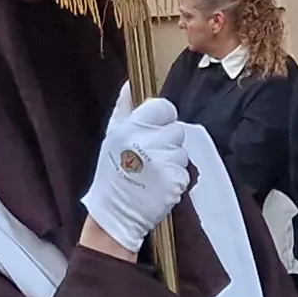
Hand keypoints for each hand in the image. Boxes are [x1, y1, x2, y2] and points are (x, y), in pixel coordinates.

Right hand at [80, 98, 195, 250]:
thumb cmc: (112, 173)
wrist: (115, 212)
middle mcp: (148, 141)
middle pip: (176, 130)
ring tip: (153, 173)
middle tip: (150, 157)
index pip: (164, 108)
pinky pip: (185, 171)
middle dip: (167, 142)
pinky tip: (159, 184)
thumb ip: (124, 108)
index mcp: (132, 126)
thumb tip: (130, 84)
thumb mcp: (112, 136)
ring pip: (182, 152)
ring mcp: (164, 161)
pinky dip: (176, 179)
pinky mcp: (176, 180)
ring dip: (172, 161)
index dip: (162, 119)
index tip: (153, 132)